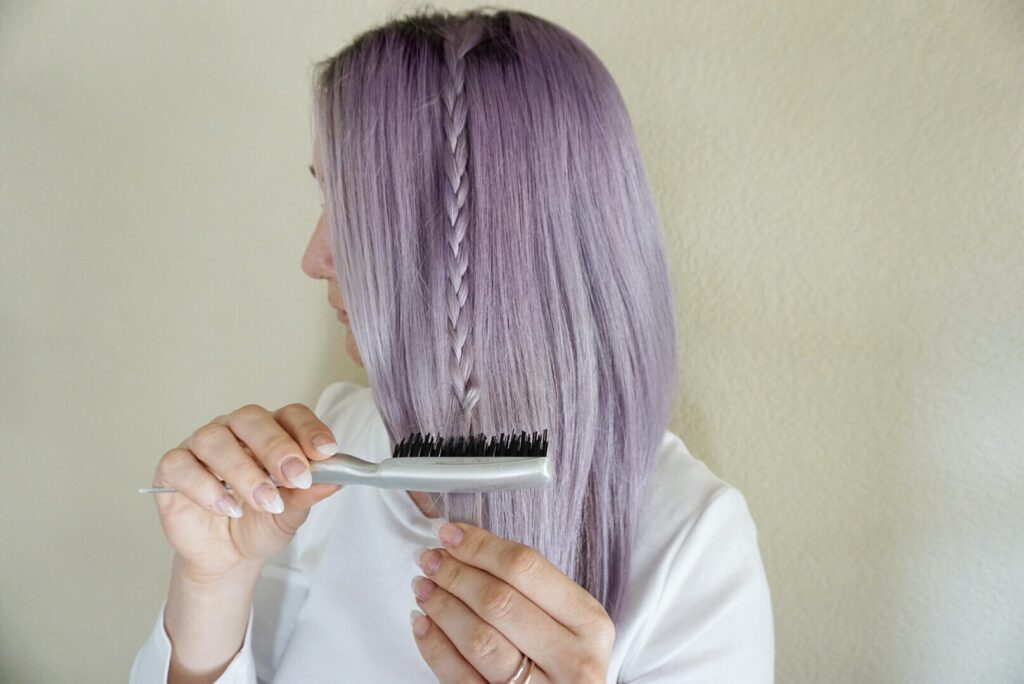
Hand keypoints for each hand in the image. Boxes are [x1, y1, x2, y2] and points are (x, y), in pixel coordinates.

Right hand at [151, 403, 343, 579]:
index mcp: (270, 432)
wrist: (228, 556)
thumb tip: (336, 479)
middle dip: (276, 447)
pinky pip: (182, 465)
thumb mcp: (292, 512)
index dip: (308, 429)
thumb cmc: (261, 523)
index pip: (290, 415)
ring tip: (265, 501)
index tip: (326, 451)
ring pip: (215, 440)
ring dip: (244, 471)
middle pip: (251, 419)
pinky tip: (227, 507)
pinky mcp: (173, 468)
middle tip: (296, 475)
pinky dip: (205, 487)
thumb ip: (309, 493)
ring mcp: (200, 446)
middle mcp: (235, 431)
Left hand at [409, 522, 614, 682]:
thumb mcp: (568, 621)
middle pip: (500, 602)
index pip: (527, 568)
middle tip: (429, 559)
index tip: (449, 533)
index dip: (481, 546)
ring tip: (424, 587)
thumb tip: (461, 544)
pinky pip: (461, 678)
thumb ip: (528, 587)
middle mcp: (573, 660)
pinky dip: (435, 647)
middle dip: (456, 573)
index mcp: (589, 622)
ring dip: (442, 607)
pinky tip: (422, 624)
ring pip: (479, 640)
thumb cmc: (565, 660)